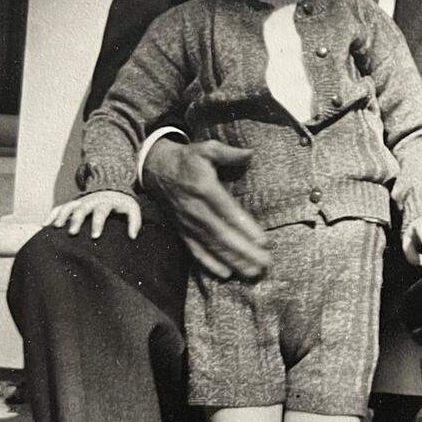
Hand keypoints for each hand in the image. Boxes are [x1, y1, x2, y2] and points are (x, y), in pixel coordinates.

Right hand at [49, 190, 141, 239]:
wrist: (112, 187)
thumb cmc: (122, 204)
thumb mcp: (132, 209)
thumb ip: (135, 222)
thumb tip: (133, 236)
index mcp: (105, 202)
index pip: (101, 212)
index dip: (98, 223)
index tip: (95, 236)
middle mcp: (90, 201)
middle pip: (82, 209)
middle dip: (76, 221)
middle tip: (72, 233)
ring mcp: (80, 202)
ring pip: (68, 207)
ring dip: (62, 216)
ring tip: (56, 228)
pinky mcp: (73, 204)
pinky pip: (60, 207)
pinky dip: (52, 214)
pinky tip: (44, 224)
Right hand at [142, 136, 269, 279]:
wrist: (156, 170)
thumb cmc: (187, 159)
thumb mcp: (206, 148)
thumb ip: (228, 153)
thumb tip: (250, 154)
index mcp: (204, 189)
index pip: (228, 212)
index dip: (246, 227)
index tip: (263, 240)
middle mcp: (196, 210)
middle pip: (222, 234)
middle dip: (244, 251)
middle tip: (265, 263)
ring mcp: (188, 223)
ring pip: (212, 246)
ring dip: (232, 261)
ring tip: (252, 272)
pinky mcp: (182, 231)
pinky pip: (196, 250)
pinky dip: (210, 263)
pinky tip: (226, 273)